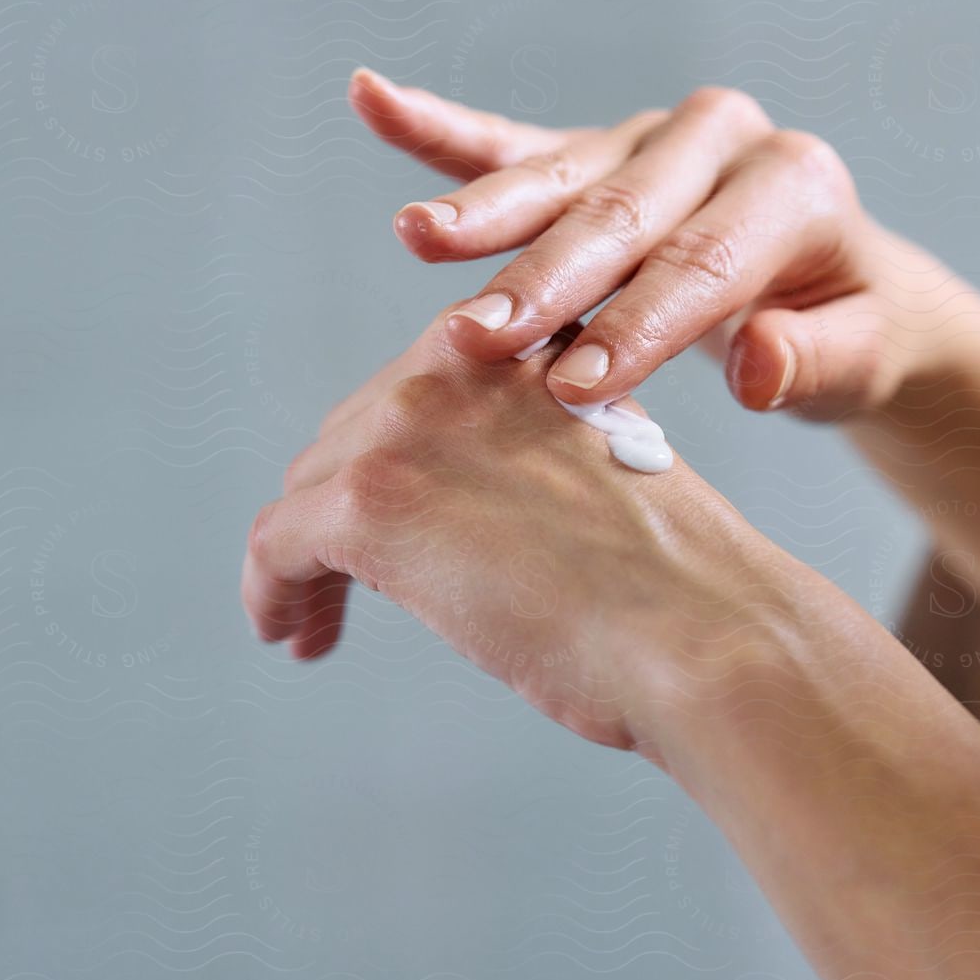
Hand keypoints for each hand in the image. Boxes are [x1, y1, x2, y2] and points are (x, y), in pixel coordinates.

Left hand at [239, 310, 831, 752]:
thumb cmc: (686, 588)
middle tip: (343, 584)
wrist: (706, 633)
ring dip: (304, 558)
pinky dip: (272, 594)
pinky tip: (291, 636)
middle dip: (341, 509)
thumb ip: (536, 463)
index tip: (400, 518)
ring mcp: (410, 423)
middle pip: (354, 434)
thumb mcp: (605, 478)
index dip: (397, 462)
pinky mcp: (368, 500)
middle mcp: (462, 358)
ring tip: (309, 623)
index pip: (422, 392)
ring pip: (310, 489)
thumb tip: (474, 520)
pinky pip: (279, 546)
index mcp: (529, 343)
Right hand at [350, 68, 961, 419]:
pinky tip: (374, 98)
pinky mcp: (596, 151)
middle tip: (479, 341)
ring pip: (559, 179)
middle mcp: (719, 139)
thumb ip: (813, 361)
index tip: (577, 389)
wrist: (840, 282)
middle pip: (620, 217)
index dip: (640, 327)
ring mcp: (649, 137)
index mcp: (793, 184)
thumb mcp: (861, 359)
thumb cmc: (848, 329)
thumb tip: (753, 367)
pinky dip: (443, 130)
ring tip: (420, 238)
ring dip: (484, 217)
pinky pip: (513, 142)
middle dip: (545, 282)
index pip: (704, 262)